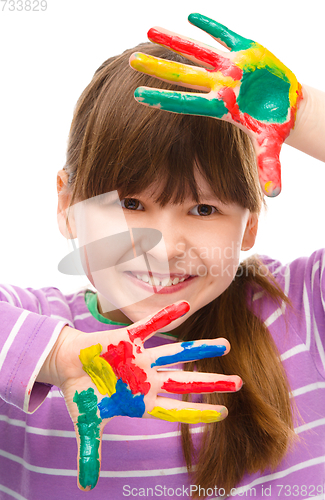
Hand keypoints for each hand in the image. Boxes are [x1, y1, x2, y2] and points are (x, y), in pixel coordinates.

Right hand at [39, 300, 241, 490]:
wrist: (67, 365)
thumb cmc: (81, 393)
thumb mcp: (87, 425)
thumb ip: (89, 453)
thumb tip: (84, 487)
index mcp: (141, 401)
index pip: (176, 410)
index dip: (199, 413)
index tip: (224, 414)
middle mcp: (147, 378)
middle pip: (185, 381)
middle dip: (212, 383)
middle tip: (240, 383)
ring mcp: (140, 357)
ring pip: (176, 352)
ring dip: (200, 348)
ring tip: (226, 344)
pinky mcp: (127, 337)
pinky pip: (149, 325)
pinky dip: (165, 316)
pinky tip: (184, 305)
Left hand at [129, 13, 302, 196]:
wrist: (285, 106)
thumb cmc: (272, 126)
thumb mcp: (271, 145)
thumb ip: (268, 167)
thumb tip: (274, 194)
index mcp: (220, 108)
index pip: (185, 103)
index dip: (163, 100)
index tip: (136, 96)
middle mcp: (218, 86)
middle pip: (183, 75)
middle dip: (158, 68)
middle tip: (131, 60)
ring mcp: (229, 67)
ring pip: (197, 51)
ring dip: (174, 40)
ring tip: (148, 29)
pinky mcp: (245, 51)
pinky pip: (225, 35)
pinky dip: (211, 25)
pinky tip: (192, 15)